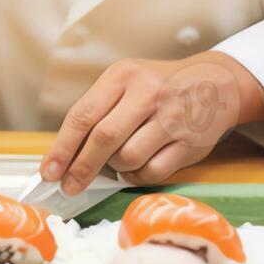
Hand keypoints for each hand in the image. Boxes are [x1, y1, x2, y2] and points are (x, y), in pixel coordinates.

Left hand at [40, 51, 263, 193]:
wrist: (215, 83)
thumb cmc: (158, 87)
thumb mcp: (126, 83)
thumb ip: (98, 112)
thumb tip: (65, 156)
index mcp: (123, 76)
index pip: (83, 115)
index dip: (62, 148)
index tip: (48, 172)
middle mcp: (147, 94)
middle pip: (104, 139)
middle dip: (81, 168)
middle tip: (69, 187)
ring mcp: (171, 118)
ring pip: (128, 158)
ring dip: (116, 169)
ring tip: (117, 164)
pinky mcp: (189, 142)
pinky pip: (153, 171)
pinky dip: (138, 176)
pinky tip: (137, 167)